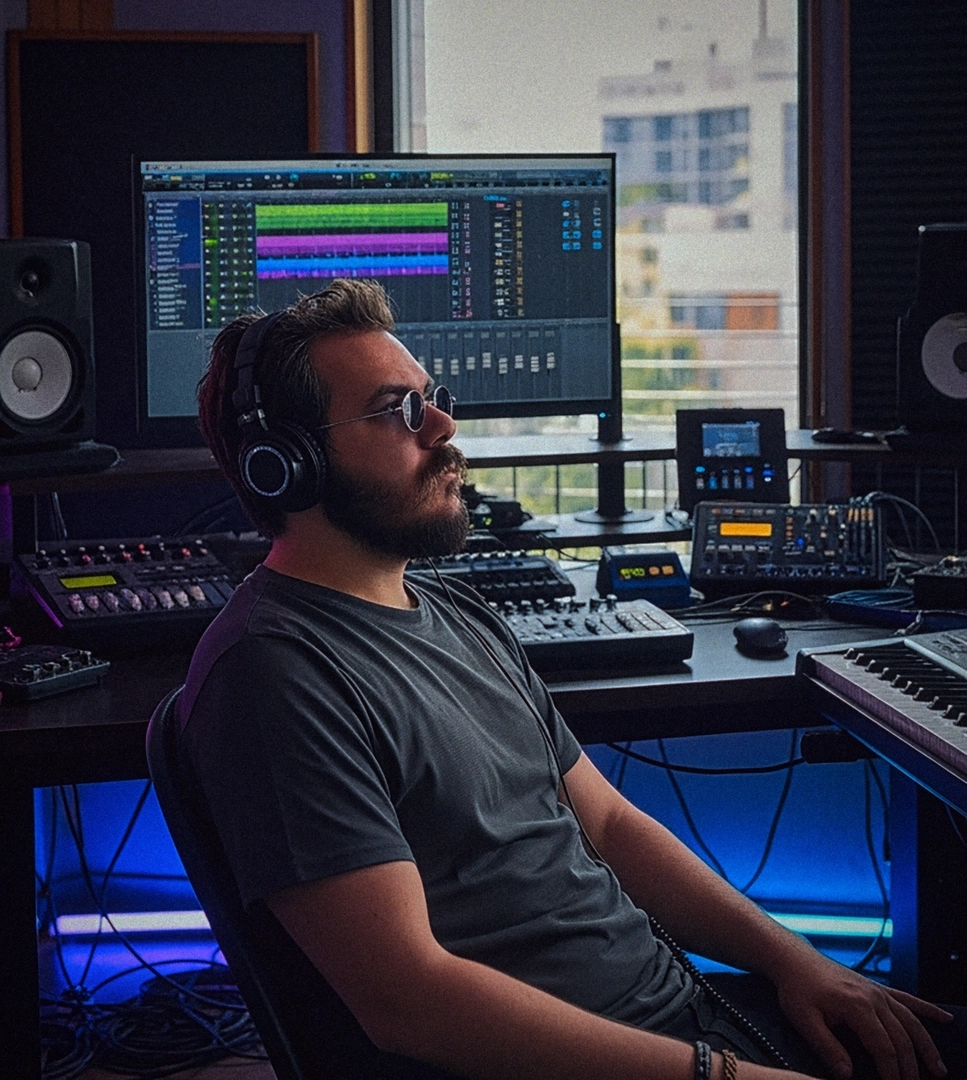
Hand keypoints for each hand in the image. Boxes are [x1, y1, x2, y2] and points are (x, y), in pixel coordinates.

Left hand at [773, 948, 951, 1079]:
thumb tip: (847, 1074)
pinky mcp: (876, 987)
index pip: (884, 1047)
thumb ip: (826, 1048)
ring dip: (927, 1045)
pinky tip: (945, 1019)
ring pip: (911, 1021)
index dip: (892, 1072)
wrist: (793, 959)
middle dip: (911, 1067)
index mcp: (856, 1006)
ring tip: (939, 1069)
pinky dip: (927, 1010)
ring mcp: (877, 990)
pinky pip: (907, 999)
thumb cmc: (796, 988)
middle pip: (901, 1038)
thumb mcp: (803, 1020)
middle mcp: (873, 997)